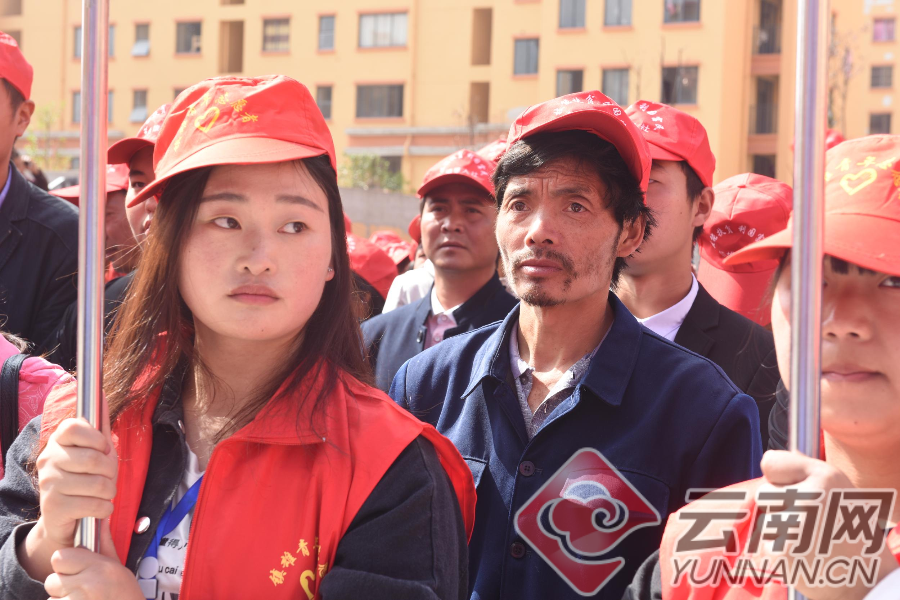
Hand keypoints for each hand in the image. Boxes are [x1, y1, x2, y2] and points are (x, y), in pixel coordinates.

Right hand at [18, 396, 116, 580]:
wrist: (64, 518)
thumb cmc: (84, 479)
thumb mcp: (95, 450)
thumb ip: (99, 425)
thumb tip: (102, 395)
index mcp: (58, 440)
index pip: (75, 426)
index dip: (97, 438)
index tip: (103, 448)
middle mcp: (48, 459)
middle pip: (95, 458)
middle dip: (111, 471)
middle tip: (106, 478)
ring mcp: (48, 483)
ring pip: (99, 484)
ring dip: (109, 493)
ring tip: (101, 494)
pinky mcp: (53, 507)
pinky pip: (95, 504)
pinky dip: (104, 509)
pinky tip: (97, 508)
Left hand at [44, 517, 142, 599]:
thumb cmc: (125, 594)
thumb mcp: (118, 567)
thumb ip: (104, 544)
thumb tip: (100, 519)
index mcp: (100, 566)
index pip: (59, 557)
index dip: (65, 564)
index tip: (75, 569)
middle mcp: (88, 584)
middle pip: (51, 580)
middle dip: (61, 586)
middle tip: (79, 590)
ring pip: (52, 598)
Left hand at [759, 450, 897, 599]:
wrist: (865, 578)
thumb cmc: (849, 529)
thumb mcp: (839, 489)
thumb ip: (805, 469)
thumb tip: (770, 459)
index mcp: (826, 476)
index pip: (770, 462)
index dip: (779, 477)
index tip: (794, 488)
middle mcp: (809, 496)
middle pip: (764, 492)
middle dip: (778, 505)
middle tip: (806, 520)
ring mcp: (794, 523)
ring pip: (765, 518)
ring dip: (779, 529)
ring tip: (809, 539)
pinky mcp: (781, 549)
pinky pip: (765, 541)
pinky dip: (778, 549)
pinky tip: (802, 554)